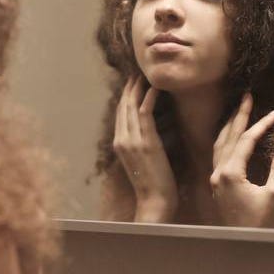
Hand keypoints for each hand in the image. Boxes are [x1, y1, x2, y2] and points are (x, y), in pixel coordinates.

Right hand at [113, 76, 177, 222]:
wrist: (154, 200)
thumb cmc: (153, 184)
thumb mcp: (141, 160)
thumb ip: (140, 143)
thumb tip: (149, 129)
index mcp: (118, 144)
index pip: (120, 114)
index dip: (125, 97)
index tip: (131, 83)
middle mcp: (121, 139)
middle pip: (123, 107)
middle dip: (129, 89)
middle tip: (136, 73)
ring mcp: (131, 140)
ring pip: (132, 107)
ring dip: (138, 89)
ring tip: (145, 76)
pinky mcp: (145, 141)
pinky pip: (145, 113)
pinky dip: (149, 98)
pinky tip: (155, 88)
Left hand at [210, 93, 273, 227]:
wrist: (243, 242)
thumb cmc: (260, 223)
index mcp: (230, 173)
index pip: (246, 140)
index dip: (261, 125)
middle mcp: (218, 172)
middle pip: (228, 137)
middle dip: (239, 115)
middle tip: (248, 96)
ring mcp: (215, 177)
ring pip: (219, 144)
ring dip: (229, 125)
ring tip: (239, 109)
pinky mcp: (217, 183)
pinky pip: (218, 154)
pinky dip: (225, 140)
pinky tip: (231, 134)